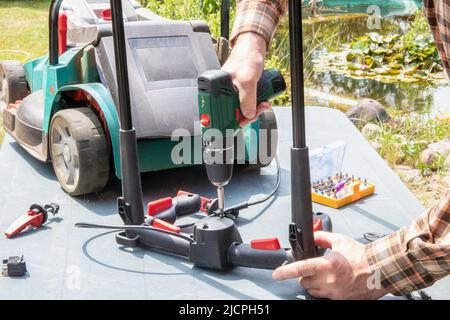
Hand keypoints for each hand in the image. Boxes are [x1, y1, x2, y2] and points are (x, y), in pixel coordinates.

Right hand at [222, 32, 269, 125]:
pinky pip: (248, 102)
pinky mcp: (242, 89)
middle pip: (233, 112)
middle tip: (258, 110)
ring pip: (242, 108)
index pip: (222, 111)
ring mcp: (233, 91)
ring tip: (264, 104)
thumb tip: (248, 114)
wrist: (256, 47)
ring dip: (255, 109)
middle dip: (248, 114)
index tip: (243, 122)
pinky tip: (263, 102)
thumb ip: (247, 99)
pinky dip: (256, 104)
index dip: (233, 119)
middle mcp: (224, 91)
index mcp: (218, 89)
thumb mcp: (247, 81)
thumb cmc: (247, 57)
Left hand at [272, 231, 388, 299]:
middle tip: (315, 268)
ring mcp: (334, 292)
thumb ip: (322, 237)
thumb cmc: (362, 256)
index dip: (285, 272)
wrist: (380, 270)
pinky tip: (334, 282)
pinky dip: (324, 290)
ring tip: (327, 275)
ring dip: (314, 283)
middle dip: (306, 274)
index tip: (276, 274)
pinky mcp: (340, 300)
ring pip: (312, 290)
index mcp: (327, 265)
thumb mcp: (340, 241)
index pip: (300, 268)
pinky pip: (324, 296)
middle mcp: (329, 280)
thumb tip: (312, 236)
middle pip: (304, 281)